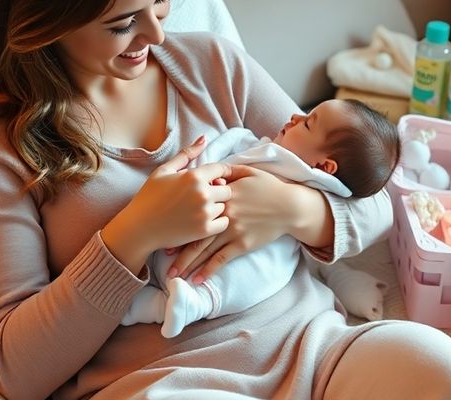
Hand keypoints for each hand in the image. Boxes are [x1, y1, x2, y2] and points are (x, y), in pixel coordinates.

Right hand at [101, 136, 232, 272]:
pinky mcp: (204, 230)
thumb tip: (204, 138)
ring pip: (225, 207)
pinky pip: (224, 223)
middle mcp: (202, 193)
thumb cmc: (149, 197)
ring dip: (215, 208)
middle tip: (202, 197)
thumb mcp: (164, 171)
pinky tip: (201, 221)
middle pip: (227, 190)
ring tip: (197, 210)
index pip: (222, 169)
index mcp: (193, 176)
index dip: (220, 174)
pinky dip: (216, 223)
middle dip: (217, 192)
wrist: (139, 228)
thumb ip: (186, 154)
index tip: (215, 180)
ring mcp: (204, 213)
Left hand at [170, 165, 299, 282]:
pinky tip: (197, 279)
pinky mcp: (242, 244)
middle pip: (194, 231)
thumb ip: (226, 171)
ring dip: (188, 263)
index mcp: (222, 194)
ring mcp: (232, 230)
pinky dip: (208, 270)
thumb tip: (211, 170)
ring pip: (204, 249)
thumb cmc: (269, 187)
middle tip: (160, 257)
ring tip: (173, 275)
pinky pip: (221, 259)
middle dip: (176, 247)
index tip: (163, 227)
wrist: (290, 206)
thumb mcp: (248, 171)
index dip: (177, 217)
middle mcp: (223, 213)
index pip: (194, 205)